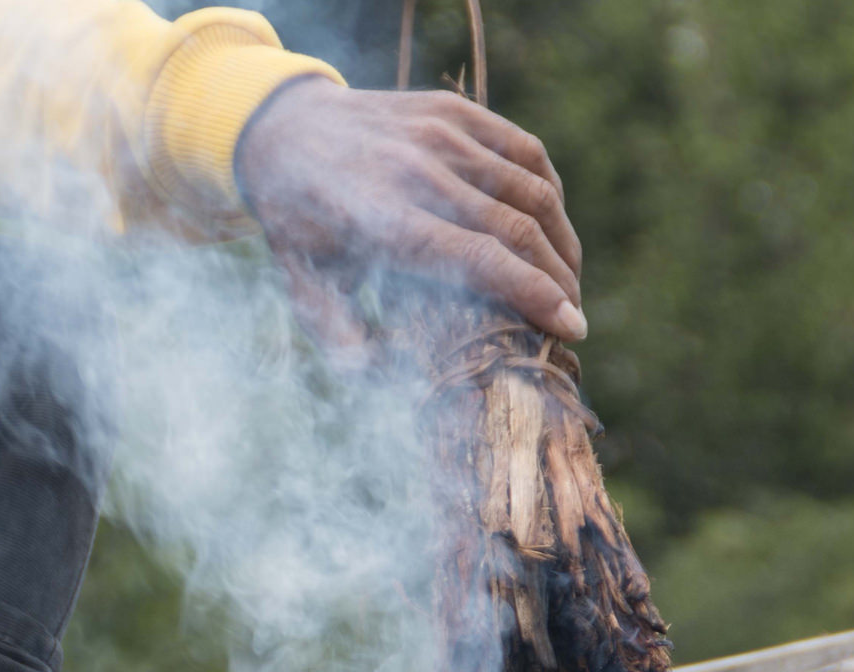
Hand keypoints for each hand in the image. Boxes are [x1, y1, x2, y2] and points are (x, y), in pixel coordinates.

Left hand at [236, 80, 585, 346]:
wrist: (280, 130)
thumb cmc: (299, 222)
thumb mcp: (304, 286)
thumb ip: (339, 339)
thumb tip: (381, 379)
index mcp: (386, 220)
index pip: (482, 259)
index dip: (536, 295)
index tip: (572, 329)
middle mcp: (419, 171)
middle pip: (517, 228)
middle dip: (559, 279)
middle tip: (573, 317)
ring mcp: (440, 133)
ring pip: (532, 188)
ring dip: (563, 239)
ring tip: (569, 280)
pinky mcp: (454, 110)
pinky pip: (524, 150)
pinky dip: (549, 191)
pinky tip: (553, 226)